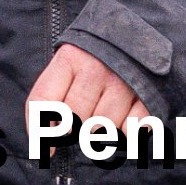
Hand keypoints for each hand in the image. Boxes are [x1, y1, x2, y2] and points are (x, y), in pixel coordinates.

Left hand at [28, 44, 150, 141]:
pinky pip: (129, 132)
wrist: (135, 34)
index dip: (39, 130)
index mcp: (69, 57)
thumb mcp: (68, 63)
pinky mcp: (146, 95)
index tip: (45, 151)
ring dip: (100, 131)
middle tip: (80, 121)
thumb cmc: (93, 56)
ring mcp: (122, 82)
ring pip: (101, 129)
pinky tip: (125, 114)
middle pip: (74, 120)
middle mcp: (95, 68)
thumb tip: (41, 142)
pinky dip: (125, 132)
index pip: (43, 100)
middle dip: (74, 129)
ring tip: (103, 111)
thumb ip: (51, 94)